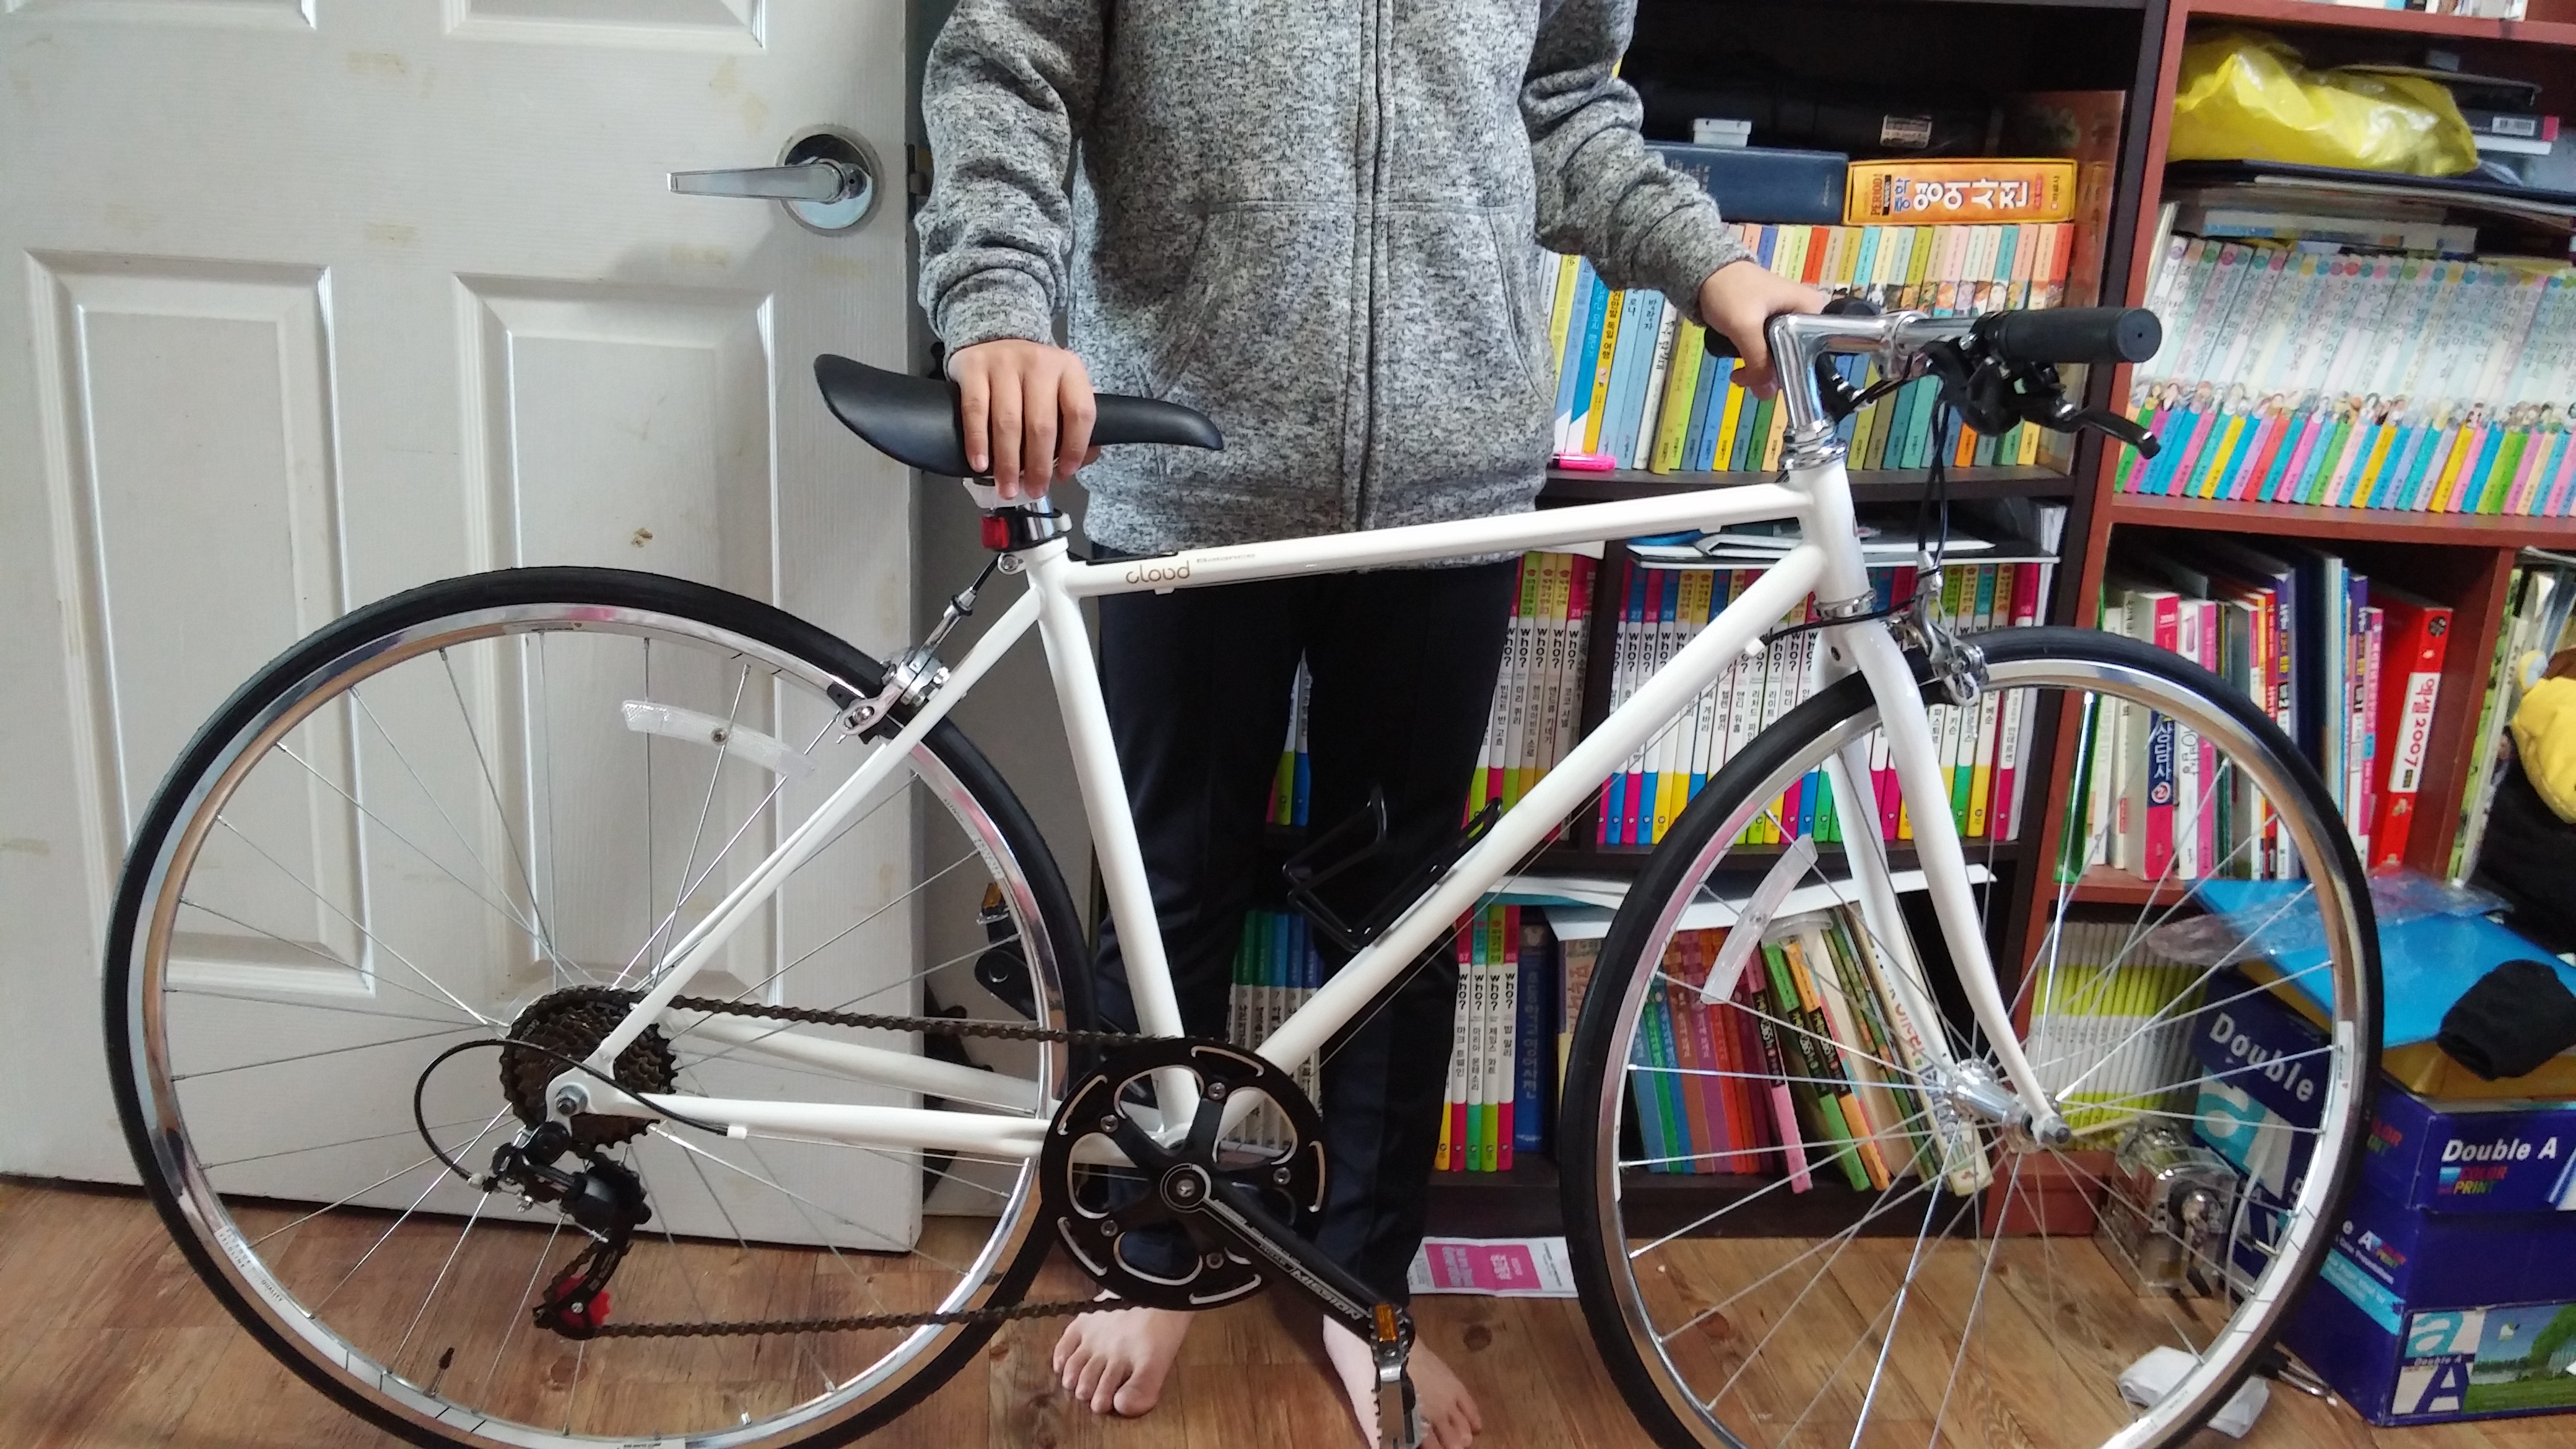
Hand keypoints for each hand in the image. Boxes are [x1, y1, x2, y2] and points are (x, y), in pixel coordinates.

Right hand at [948, 339, 1102, 499]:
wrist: (993, 335)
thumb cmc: (1031, 376)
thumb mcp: (1060, 388)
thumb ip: (1072, 423)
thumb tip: (1076, 463)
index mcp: (1069, 369)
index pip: (1080, 413)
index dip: (1074, 448)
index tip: (1064, 474)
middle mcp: (1039, 363)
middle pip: (1042, 423)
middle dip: (1038, 465)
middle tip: (1034, 490)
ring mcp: (1005, 362)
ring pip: (1008, 421)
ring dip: (1007, 461)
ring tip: (1006, 487)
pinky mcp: (974, 366)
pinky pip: (975, 410)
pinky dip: (977, 441)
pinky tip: (979, 464)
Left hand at [1698, 260, 1827, 399]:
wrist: (1706, 273)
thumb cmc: (1730, 291)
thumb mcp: (1745, 327)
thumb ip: (1757, 362)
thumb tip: (1766, 394)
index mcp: (1812, 308)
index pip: (1814, 350)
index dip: (1793, 371)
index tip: (1768, 382)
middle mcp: (1806, 315)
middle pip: (1797, 357)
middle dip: (1770, 373)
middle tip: (1745, 379)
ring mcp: (1789, 321)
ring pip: (1781, 358)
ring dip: (1759, 370)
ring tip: (1738, 374)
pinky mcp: (1773, 327)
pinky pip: (1770, 352)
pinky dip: (1755, 361)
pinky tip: (1740, 367)